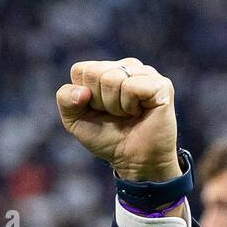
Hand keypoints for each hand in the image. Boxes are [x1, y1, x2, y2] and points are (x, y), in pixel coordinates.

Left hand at [56, 57, 179, 181]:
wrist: (133, 160)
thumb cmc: (106, 137)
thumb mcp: (75, 121)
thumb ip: (66, 100)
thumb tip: (82, 91)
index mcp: (106, 69)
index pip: (80, 70)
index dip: (83, 96)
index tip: (97, 110)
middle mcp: (126, 66)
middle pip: (95, 73)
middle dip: (99, 101)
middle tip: (115, 114)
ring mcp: (145, 73)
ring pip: (112, 78)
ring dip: (115, 106)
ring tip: (128, 115)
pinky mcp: (161, 84)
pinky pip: (132, 87)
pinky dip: (130, 106)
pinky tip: (140, 112)